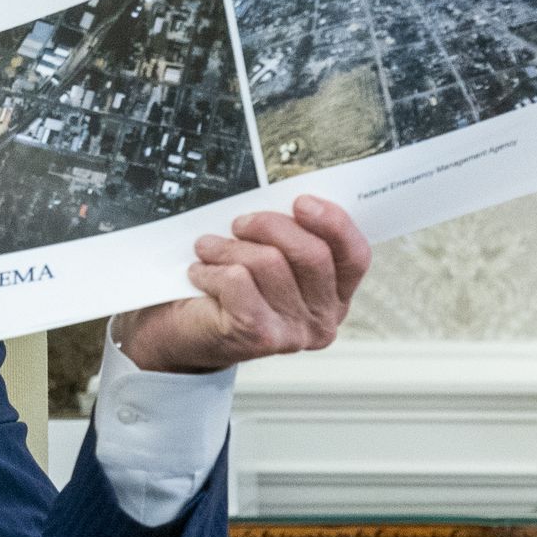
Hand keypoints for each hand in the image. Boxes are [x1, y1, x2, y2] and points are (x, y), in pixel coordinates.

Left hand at [116, 195, 370, 373]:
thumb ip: (288, 236)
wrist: (182, 333)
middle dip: (270, 226)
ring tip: (208, 249)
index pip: (354, 255)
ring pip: (270, 263)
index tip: (301, 201)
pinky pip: (238, 281)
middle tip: (238, 223)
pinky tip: (200, 273)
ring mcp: (294, 332)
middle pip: (312, 254)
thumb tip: (284, 201)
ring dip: (230, 247)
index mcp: (335, 295)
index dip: (333, 222)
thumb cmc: (227, 291)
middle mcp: (323, 319)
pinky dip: (212, 269)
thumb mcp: (268, 257)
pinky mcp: (260, 335)